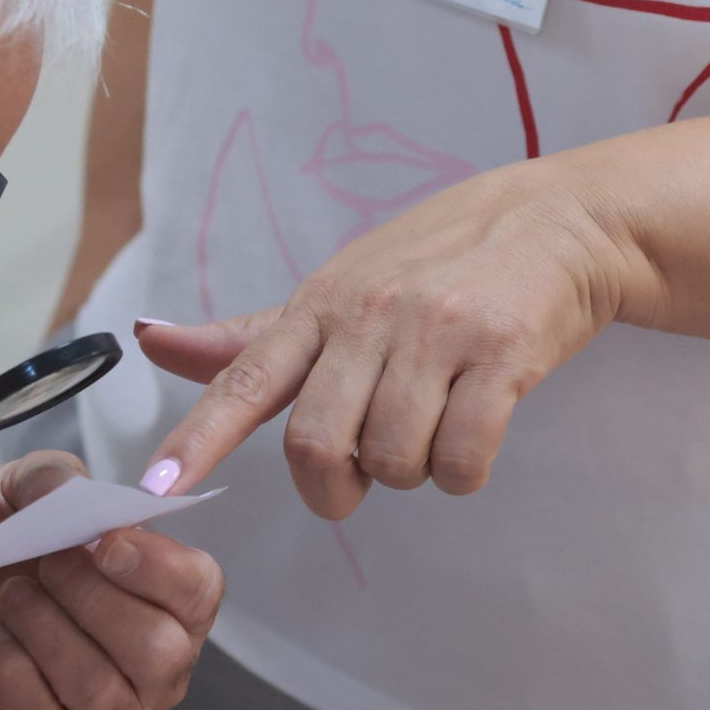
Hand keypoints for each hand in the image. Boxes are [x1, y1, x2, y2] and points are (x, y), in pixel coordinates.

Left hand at [0, 451, 220, 709]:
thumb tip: (77, 496)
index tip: (104, 542)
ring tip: (10, 600)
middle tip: (44, 567)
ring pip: (102, 691)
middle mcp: (151, 672)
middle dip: (93, 600)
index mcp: (165, 605)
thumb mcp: (16, 494)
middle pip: (160, 651)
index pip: (200, 594)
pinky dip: (10, 667)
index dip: (158, 568)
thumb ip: (52, 479)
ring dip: (46, 631)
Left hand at [140, 159, 642, 516]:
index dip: (197, 439)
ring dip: (407, 475)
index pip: (243, 380)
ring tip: (426, 435)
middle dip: (329, 488)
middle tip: (353, 482)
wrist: (558, 221)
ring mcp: (436, 335)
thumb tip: (151, 339)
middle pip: (314, 442)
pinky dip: (461, 474)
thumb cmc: (433, 264)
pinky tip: (469, 441)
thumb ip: (248, 337)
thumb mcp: (333, 290)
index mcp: (317, 307)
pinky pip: (462, 458)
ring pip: (392, 459)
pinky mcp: (502, 356)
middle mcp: (367, 317)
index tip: (156, 489)